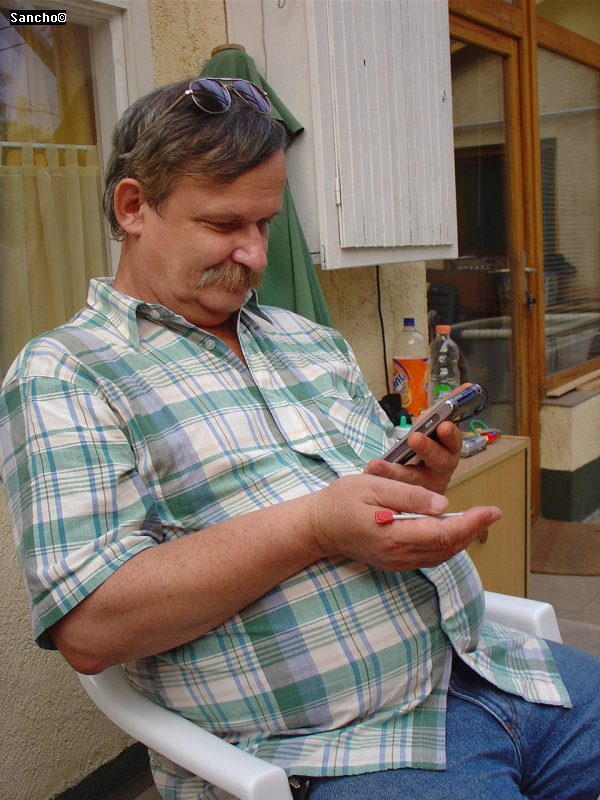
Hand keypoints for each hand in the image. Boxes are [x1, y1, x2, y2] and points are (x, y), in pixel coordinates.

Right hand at [308, 473, 499, 571]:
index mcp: (394, 535)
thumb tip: (443, 505)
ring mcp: (397, 561)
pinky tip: (452, 529)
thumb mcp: (373, 486)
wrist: (318, 526)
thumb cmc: (341, 502)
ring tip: (478, 519)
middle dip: (473, 530)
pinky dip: (446, 544)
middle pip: (448, 547)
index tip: (491, 511)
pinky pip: (429, 556)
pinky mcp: (395, 562)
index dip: (472, 523)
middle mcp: (399, 554)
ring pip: (441, 555)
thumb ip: (408, 495)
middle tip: (492, 513)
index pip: (444, 532)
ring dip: (462, 538)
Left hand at [363, 420, 461, 493]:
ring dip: (394, 472)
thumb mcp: (429, 428)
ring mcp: (428, 485)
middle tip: (414, 438)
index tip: (443, 426)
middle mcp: (442, 469)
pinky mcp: (411, 497)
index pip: (454, 440)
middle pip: (438, 461)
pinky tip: (369, 474)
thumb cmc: (424, 443)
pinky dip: (383, 484)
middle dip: (427, 448)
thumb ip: (431, 418)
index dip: (450, 434)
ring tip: (376, 465)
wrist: (414, 468)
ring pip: (413, 480)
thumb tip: (432, 411)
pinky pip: (398, 490)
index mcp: (450, 449)